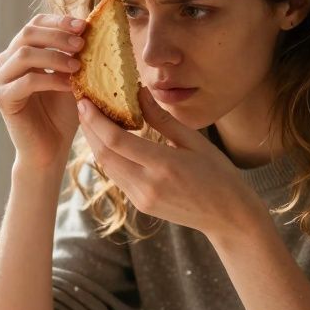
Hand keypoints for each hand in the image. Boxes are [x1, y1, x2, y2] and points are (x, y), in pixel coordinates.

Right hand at [0, 14, 87, 169]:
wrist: (51, 149)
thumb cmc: (63, 113)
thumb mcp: (73, 77)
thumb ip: (76, 54)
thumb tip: (95, 25)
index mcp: (22, 52)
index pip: (36, 24)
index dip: (59, 21)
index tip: (84, 26)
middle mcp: (7, 62)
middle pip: (28, 33)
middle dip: (58, 35)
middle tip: (82, 44)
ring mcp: (2, 80)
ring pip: (24, 54)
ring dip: (55, 56)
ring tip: (79, 65)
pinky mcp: (3, 99)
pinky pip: (26, 81)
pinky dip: (51, 79)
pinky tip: (70, 85)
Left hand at [76, 87, 267, 237]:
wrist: (227, 217)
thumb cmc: (218, 174)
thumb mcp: (194, 141)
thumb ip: (162, 119)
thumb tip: (139, 92)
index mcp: (164, 166)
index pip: (116, 141)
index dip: (95, 121)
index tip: (84, 101)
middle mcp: (147, 185)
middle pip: (104, 154)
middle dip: (89, 129)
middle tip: (82, 105)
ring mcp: (141, 198)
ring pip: (107, 167)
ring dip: (95, 143)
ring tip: (91, 119)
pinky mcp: (140, 205)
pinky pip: (117, 177)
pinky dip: (108, 157)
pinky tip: (108, 141)